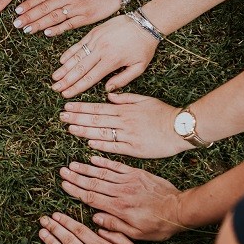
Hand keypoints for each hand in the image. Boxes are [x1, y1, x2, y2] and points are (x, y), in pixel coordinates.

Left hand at [13, 0, 121, 35]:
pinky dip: (58, 29)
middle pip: (44, 8)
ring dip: (39, 25)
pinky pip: (69, 25)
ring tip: (27, 30)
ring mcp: (77, 8)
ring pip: (53, 18)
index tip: (17, 11)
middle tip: (16, 24)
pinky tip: (47, 33)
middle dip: (29, 17)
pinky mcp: (86, 17)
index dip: (28, 5)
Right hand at [51, 15, 157, 97]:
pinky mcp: (94, 32)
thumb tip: (107, 89)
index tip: (66, 94)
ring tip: (54, 78)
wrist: (145, 23)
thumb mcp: (140, 66)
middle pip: (79, 69)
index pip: (90, 78)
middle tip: (55, 88)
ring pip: (76, 57)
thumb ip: (123, 79)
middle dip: (66, 80)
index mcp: (112, 61)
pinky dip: (69, 53)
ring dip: (64, 68)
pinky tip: (61, 61)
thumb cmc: (144, 46)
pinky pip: (79, 44)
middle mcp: (101, 50)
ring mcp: (96, 40)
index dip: (76, 87)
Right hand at [60, 156, 183, 240]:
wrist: (180, 209)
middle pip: (93, 183)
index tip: (64, 185)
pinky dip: (104, 162)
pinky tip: (93, 159)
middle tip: (62, 171)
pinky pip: (117, 166)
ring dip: (86, 168)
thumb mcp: (137, 234)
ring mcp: (129, 181)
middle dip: (76, 177)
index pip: (92, 198)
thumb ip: (115, 225)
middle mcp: (121, 192)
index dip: (76, 191)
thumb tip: (96, 218)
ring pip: (102, 174)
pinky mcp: (137, 174)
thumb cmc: (159, 226)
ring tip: (72, 164)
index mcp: (119, 208)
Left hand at [61, 92, 193, 157]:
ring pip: (101, 132)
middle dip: (77, 117)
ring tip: (69, 128)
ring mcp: (128, 135)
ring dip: (84, 130)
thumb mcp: (144, 99)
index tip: (67, 106)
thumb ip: (125, 97)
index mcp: (125, 109)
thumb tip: (109, 94)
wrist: (181, 128)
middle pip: (96, 118)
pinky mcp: (134, 148)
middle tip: (61, 117)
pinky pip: (114, 146)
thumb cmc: (164, 113)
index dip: (81, 107)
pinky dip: (101, 144)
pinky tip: (89, 142)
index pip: (98, 107)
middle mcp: (124, 121)